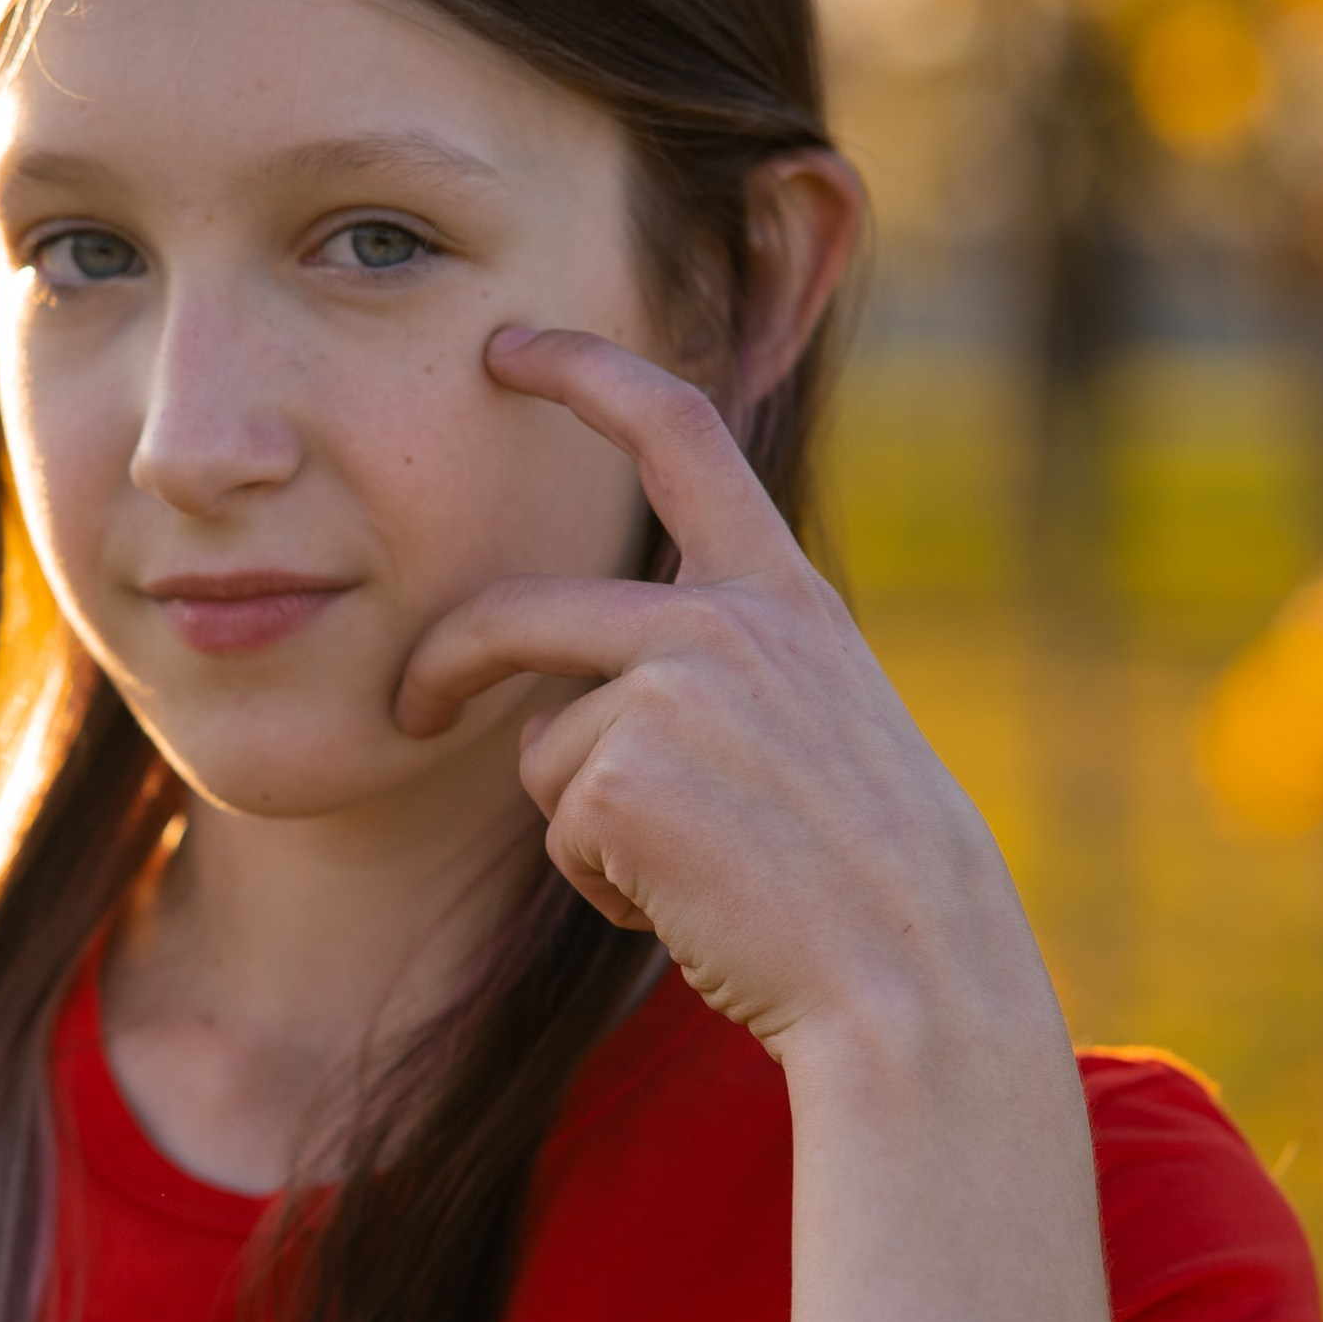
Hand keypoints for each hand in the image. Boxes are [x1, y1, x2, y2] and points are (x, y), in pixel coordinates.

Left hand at [395, 328, 1045, 1061]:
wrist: (912, 977)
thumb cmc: (862, 876)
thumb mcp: (821, 721)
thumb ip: (728, 664)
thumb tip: (581, 683)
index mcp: (781, 594)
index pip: (678, 430)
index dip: (584, 372)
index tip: (507, 344)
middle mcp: (728, 619)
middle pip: (519, 610)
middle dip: (444, 661)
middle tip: (410, 708)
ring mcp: (674, 691)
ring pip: (541, 745)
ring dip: (585, 823)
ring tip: (696, 870)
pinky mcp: (624, 775)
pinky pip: (557, 825)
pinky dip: (604, 879)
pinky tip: (692, 902)